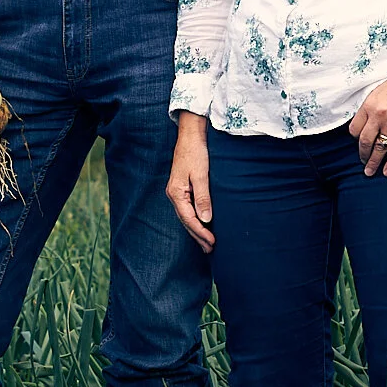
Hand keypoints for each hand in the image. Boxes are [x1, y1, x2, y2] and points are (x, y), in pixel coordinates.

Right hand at [166, 114, 214, 250]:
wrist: (190, 136)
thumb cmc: (196, 153)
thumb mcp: (201, 175)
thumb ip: (203, 197)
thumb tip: (206, 219)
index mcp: (176, 193)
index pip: (189, 219)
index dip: (201, 232)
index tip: (212, 242)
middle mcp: (174, 195)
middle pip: (186, 221)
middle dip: (198, 236)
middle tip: (211, 249)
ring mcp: (177, 192)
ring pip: (186, 217)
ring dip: (196, 230)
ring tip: (207, 243)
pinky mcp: (182, 189)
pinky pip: (188, 210)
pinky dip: (195, 220)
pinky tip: (202, 225)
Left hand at [349, 63, 386, 175]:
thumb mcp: (380, 91)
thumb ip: (371, 107)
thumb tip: (365, 125)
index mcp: (369, 104)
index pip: (354, 128)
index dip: (355, 138)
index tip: (359, 142)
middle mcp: (379, 114)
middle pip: (365, 141)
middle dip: (363, 154)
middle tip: (363, 163)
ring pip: (380, 148)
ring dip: (374, 162)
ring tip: (370, 172)